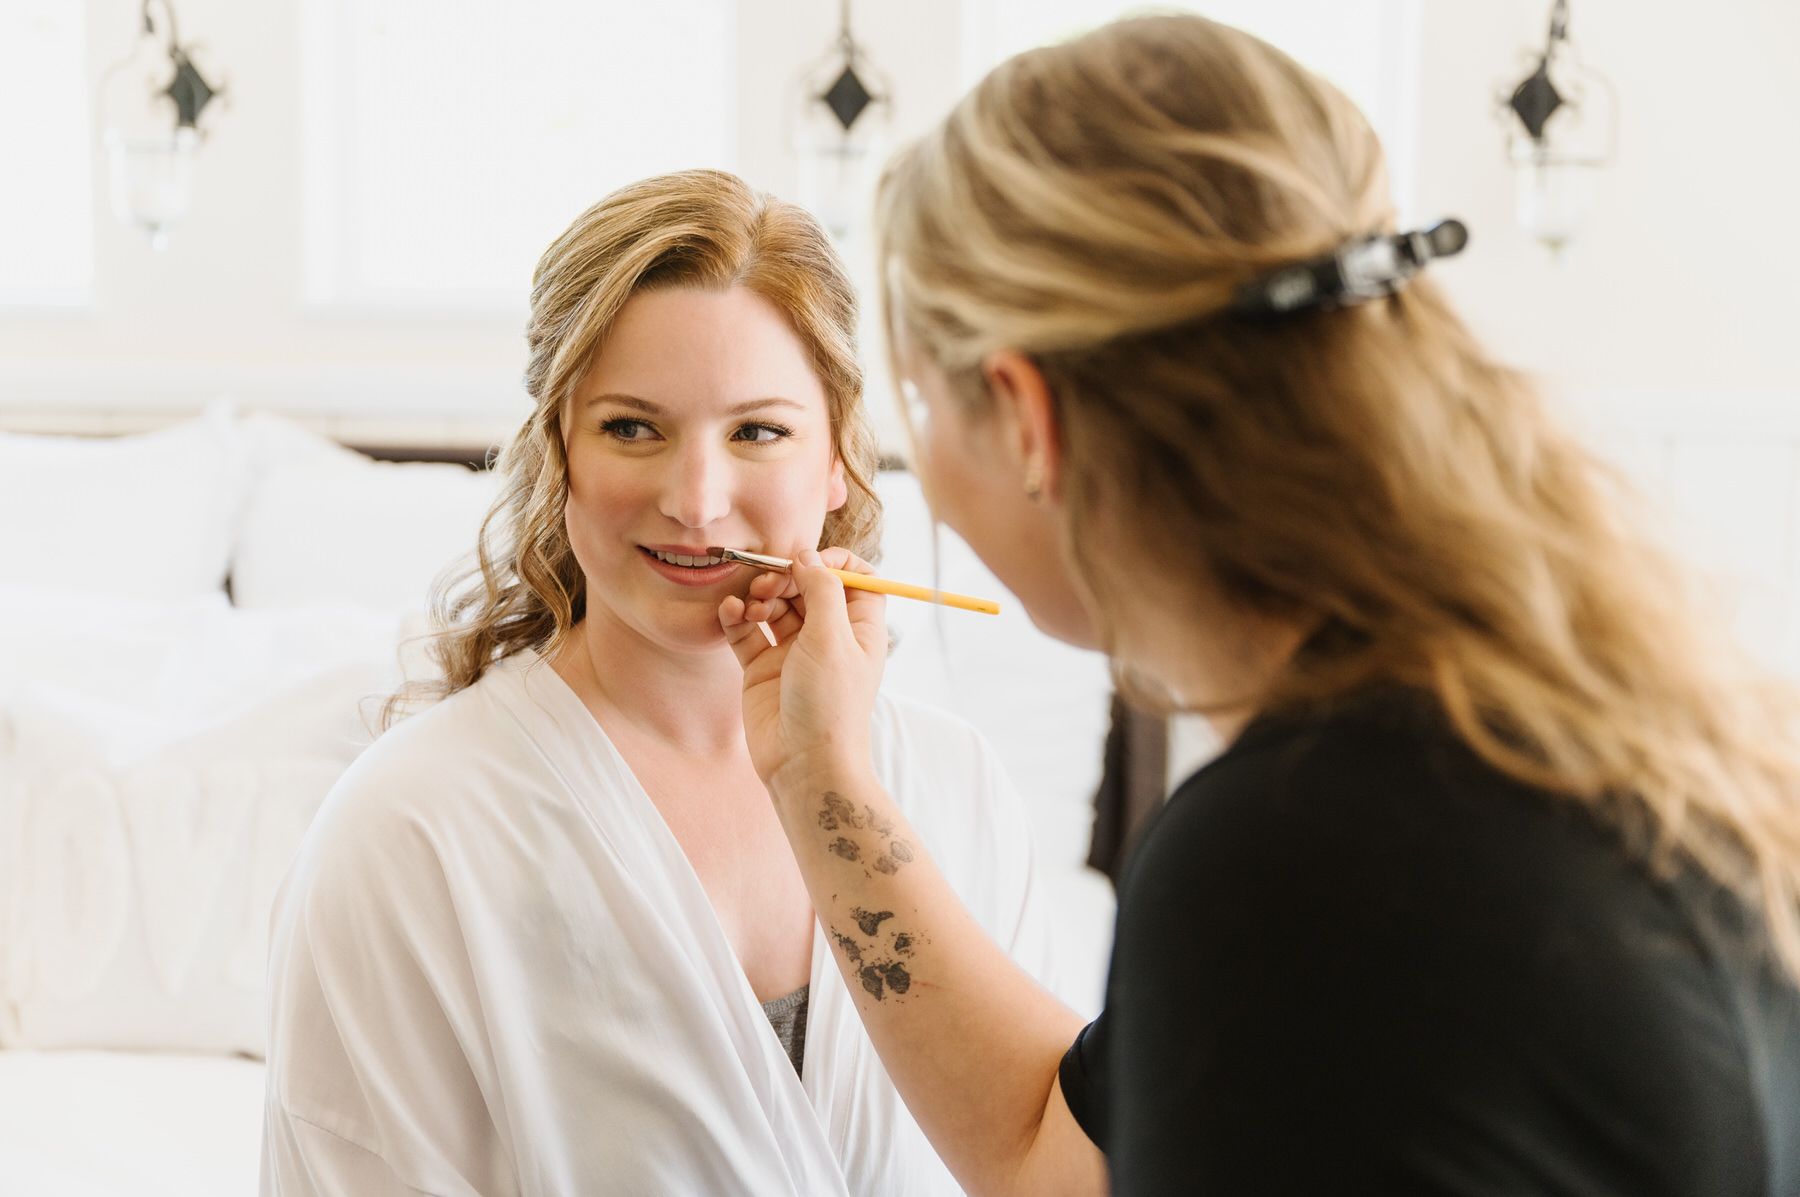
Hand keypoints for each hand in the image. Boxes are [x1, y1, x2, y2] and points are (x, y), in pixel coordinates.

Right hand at [718, 548, 887, 794]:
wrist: (804, 765)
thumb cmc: (830, 705)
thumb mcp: (833, 639)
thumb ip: (822, 590)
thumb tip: (807, 556)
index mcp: (859, 628)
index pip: (854, 578)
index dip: (832, 562)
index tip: (808, 561)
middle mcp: (827, 637)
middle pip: (807, 587)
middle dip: (786, 577)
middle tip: (770, 584)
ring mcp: (793, 652)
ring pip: (775, 606)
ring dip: (760, 596)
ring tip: (753, 606)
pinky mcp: (762, 669)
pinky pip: (746, 631)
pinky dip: (737, 617)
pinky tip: (730, 613)